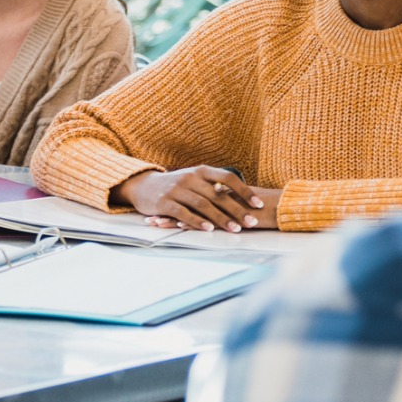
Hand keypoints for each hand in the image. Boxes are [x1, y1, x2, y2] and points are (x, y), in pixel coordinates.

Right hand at [115, 167, 268, 232]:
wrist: (143, 185)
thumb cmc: (175, 185)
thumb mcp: (194, 180)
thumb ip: (213, 186)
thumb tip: (241, 197)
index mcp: (201, 171)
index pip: (228, 178)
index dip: (245, 191)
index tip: (259, 204)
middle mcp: (191, 177)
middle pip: (218, 195)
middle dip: (238, 210)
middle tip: (252, 222)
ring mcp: (177, 189)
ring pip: (204, 205)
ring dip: (221, 218)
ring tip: (235, 229)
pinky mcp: (165, 202)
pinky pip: (184, 213)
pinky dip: (197, 222)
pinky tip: (209, 229)